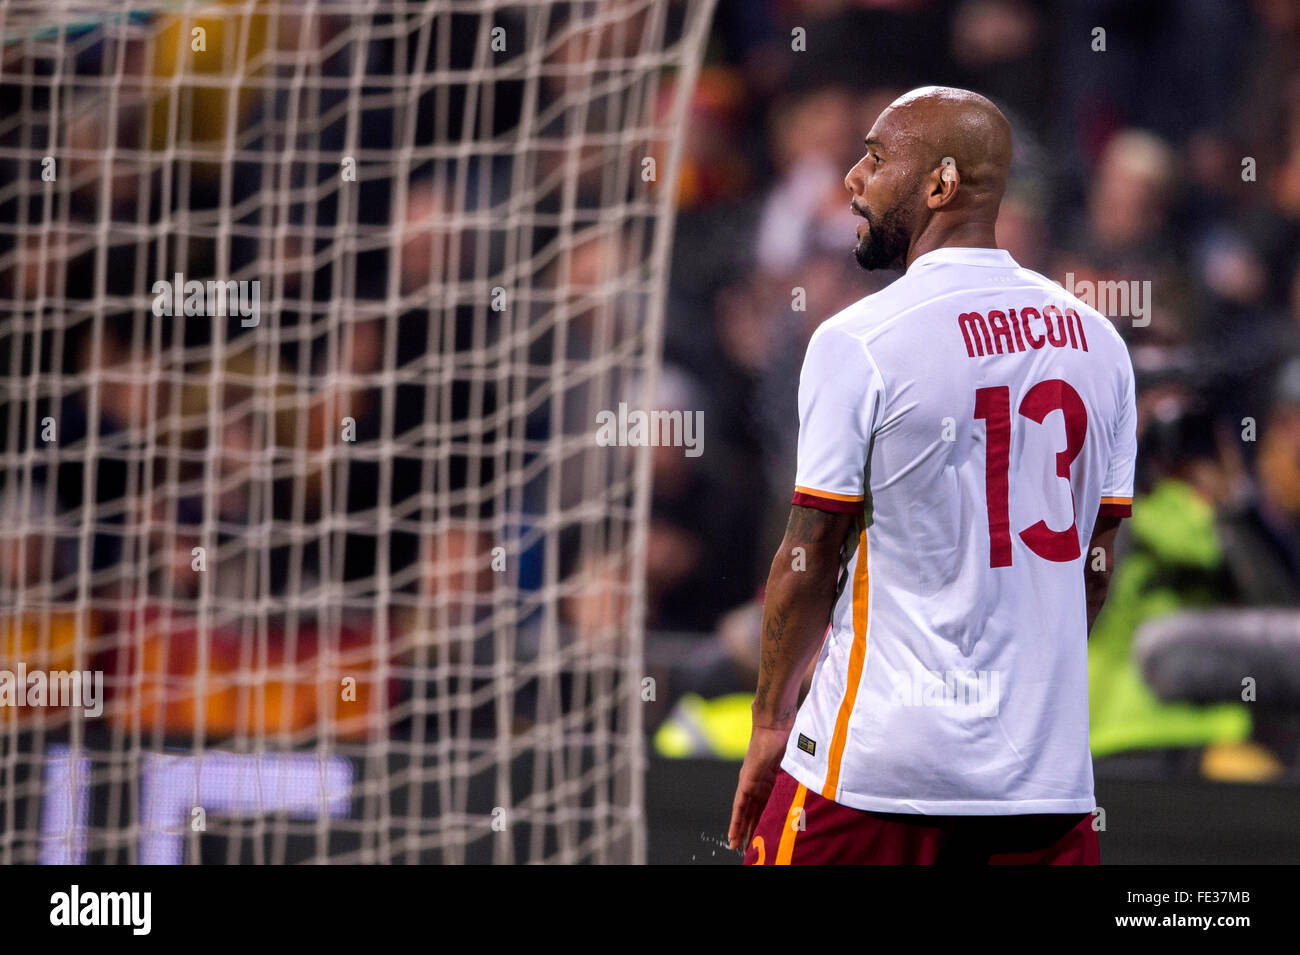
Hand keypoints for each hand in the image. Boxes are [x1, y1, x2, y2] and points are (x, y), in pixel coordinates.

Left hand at [727, 718, 792, 851]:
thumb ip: (803, 778)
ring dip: (741, 830)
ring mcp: (752, 783)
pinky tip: (733, 834)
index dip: (766, 823)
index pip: (768, 807)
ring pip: (745, 813)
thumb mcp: (799, 765)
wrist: (778, 723)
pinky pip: (740, 805)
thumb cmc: (793, 737)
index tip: (765, 839)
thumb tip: (822, 790)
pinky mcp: (746, 781)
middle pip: (755, 813)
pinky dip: (737, 820)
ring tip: (737, 847)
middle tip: (749, 850)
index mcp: (773, 781)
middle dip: (752, 831)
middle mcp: (760, 784)